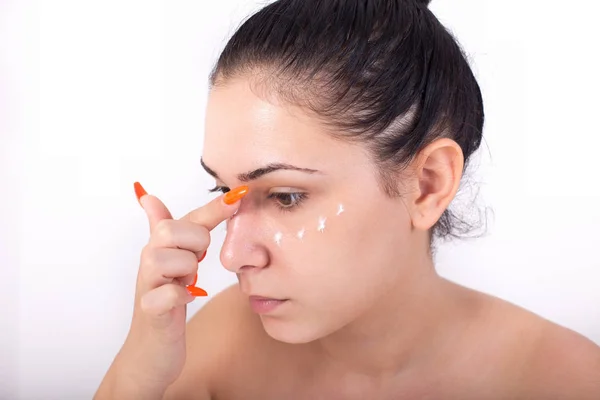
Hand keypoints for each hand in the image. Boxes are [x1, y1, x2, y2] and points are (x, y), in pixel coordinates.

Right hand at [99, 182, 247, 395]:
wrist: (151, 351)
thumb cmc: (166, 303)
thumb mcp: (172, 264)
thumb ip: (172, 231)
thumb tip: (149, 196)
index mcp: (159, 247)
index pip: (188, 218)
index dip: (214, 208)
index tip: (238, 196)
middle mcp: (149, 261)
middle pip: (172, 231)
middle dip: (194, 244)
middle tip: (196, 262)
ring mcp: (147, 285)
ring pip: (171, 259)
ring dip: (186, 271)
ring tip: (186, 282)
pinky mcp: (150, 311)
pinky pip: (170, 294)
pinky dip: (181, 296)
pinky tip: (186, 299)